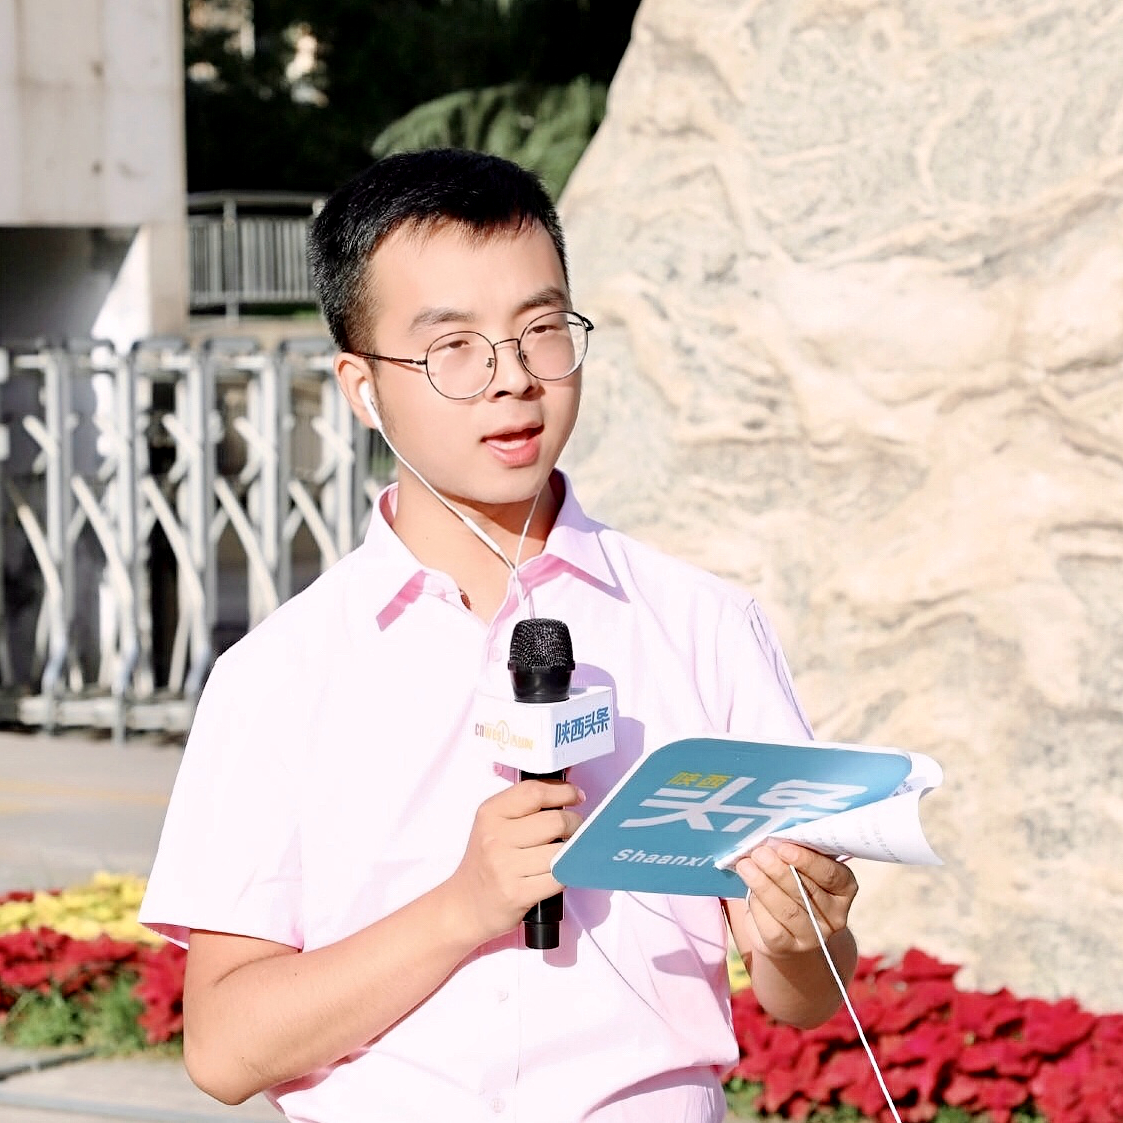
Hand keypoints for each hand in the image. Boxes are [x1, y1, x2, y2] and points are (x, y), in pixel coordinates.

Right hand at [447, 779, 583, 944]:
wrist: (466, 904)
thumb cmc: (487, 861)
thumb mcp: (494, 823)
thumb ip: (525, 805)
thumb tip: (567, 791)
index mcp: (490, 813)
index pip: (534, 792)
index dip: (563, 791)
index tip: (575, 795)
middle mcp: (495, 838)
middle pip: (554, 821)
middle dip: (573, 823)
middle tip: (573, 828)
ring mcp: (505, 867)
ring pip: (560, 851)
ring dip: (571, 851)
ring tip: (564, 852)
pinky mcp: (517, 893)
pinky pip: (558, 878)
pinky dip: (565, 874)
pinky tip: (557, 872)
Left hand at [734, 841, 856, 960]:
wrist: (787, 927)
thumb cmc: (795, 884)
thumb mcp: (802, 867)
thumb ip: (795, 854)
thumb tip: (771, 840)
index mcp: (844, 888)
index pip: (831, 875)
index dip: (808, 861)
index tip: (784, 847)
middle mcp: (835, 915)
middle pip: (806, 892)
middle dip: (779, 870)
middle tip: (759, 853)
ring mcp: (814, 935)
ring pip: (787, 910)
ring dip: (763, 885)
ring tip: (746, 866)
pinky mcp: (789, 947)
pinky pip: (772, 927)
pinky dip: (757, 905)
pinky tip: (747, 890)